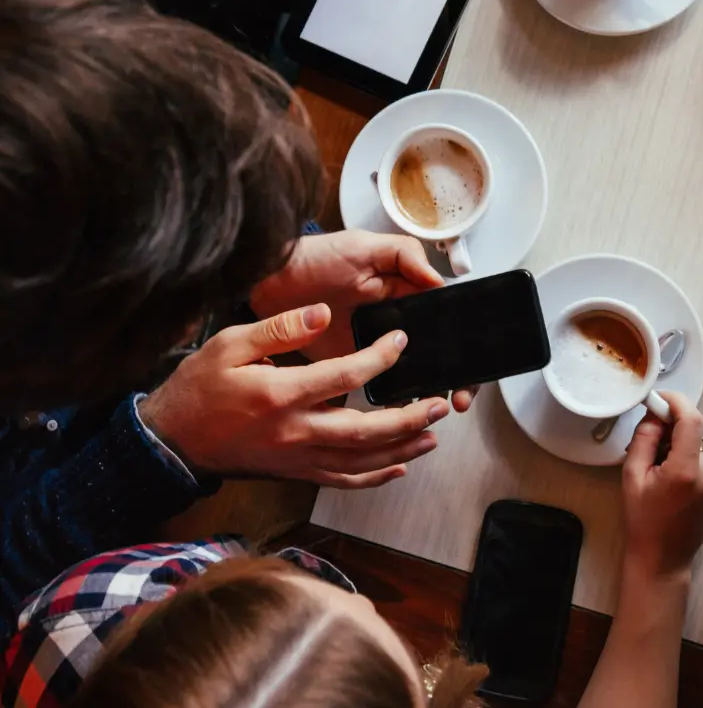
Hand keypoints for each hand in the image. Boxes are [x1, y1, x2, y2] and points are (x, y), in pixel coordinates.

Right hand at [139, 304, 449, 488]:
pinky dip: (374, 477)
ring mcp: (297, 458)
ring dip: (401, 449)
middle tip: (439, 402)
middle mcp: (295, 432)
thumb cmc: (199, 389)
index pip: (345, 376)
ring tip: (432, 432)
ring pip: (360, 461)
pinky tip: (398, 466)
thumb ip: (279, 328)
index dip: (380, 357)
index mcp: (281, 395)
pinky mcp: (295, 473)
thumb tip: (322, 312)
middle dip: (408, 418)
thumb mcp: (229, 345)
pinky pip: (342, 481)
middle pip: (365, 431)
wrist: (171, 442)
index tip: (402, 339)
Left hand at [250, 232, 477, 411]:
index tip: (472, 363)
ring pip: (415, 375)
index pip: (448, 318)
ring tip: (433, 410)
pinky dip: (395, 403)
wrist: (267, 282)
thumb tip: (438, 280)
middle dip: (455, 378)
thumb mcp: (362, 246)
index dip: (465, 342)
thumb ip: (402, 255)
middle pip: (439, 353)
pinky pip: (382, 388)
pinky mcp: (352, 367)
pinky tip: (401, 417)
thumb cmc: (314, 257)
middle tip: (457, 399)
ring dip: (429, 394)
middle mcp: (398, 321)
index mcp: (408, 291)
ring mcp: (376, 346)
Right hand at [622, 393, 702, 580]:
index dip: (675, 402)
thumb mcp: (632, 476)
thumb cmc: (642, 520)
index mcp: (685, 471)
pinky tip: (673, 484)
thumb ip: (644, 439)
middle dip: (671, 428)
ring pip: (697, 448)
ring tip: (659, 469)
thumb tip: (655, 414)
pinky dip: (688, 463)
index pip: (691, 419)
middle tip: (648, 441)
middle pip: (693, 433)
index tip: (658, 399)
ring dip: (679, 447)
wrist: (662, 561)